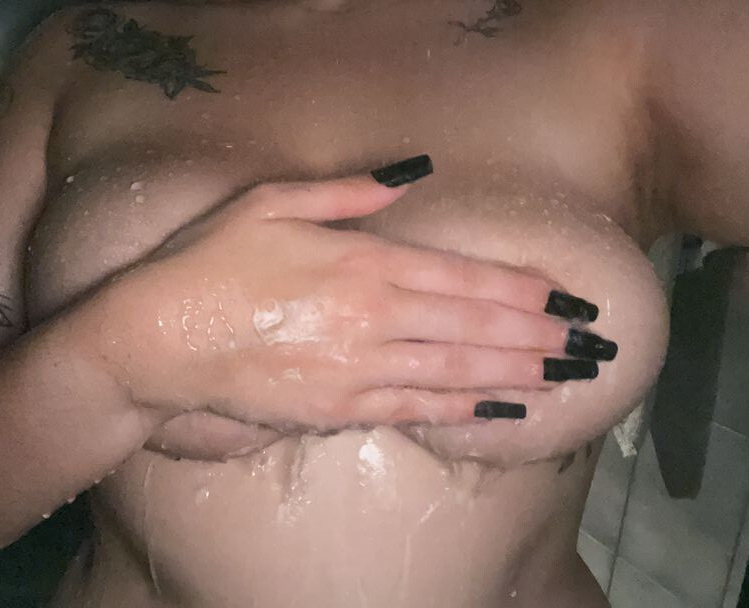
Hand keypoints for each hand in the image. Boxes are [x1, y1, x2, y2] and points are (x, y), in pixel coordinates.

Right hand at [84, 156, 608, 431]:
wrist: (157, 340)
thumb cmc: (208, 263)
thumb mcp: (270, 203)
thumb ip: (347, 192)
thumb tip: (411, 175)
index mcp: (360, 262)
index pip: (462, 278)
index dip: (522, 290)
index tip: (568, 299)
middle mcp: (372, 318)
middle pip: (474, 327)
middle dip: (539, 336)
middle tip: (592, 344)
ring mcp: (357, 370)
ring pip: (457, 372)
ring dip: (518, 374)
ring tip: (566, 377)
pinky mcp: (336, 409)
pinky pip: (415, 409)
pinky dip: (464, 409)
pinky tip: (501, 409)